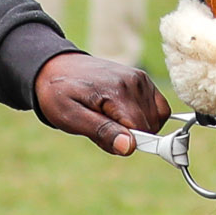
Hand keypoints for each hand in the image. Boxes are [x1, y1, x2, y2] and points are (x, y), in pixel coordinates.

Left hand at [32, 52, 170, 155]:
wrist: (56, 68)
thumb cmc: (60, 95)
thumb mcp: (71, 118)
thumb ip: (102, 132)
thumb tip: (129, 146)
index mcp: (117, 91)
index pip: (141, 130)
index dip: (124, 141)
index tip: (104, 137)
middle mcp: (134, 82)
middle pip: (150, 126)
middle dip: (130, 135)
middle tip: (103, 126)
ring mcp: (141, 79)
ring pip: (157, 119)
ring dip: (138, 127)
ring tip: (110, 118)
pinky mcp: (143, 79)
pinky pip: (159, 107)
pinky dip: (147, 117)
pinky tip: (125, 115)